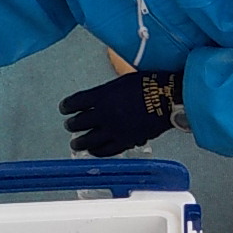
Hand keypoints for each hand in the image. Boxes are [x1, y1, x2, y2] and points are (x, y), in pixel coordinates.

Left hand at [59, 72, 182, 156]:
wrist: (168, 98)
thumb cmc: (150, 84)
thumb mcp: (122, 81)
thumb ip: (107, 92)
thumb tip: (99, 100)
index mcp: (102, 95)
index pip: (75, 102)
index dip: (66, 106)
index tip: (64, 109)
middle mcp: (104, 113)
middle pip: (79, 123)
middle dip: (71, 125)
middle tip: (69, 126)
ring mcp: (114, 129)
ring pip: (88, 140)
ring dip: (79, 142)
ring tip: (75, 143)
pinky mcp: (125, 141)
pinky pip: (106, 150)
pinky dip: (97, 152)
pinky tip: (93, 151)